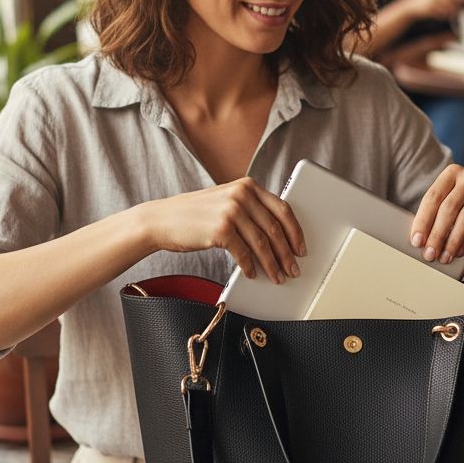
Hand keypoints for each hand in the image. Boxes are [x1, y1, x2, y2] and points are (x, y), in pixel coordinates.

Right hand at [146, 178, 304, 282]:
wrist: (162, 220)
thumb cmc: (194, 214)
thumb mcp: (225, 200)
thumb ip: (249, 208)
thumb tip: (276, 235)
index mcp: (247, 186)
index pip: (282, 209)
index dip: (295, 232)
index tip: (300, 248)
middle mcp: (242, 195)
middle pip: (275, 229)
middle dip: (287, 253)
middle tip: (293, 269)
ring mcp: (231, 211)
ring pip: (262, 243)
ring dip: (272, 264)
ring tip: (277, 276)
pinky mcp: (221, 230)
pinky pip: (244, 253)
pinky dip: (251, 266)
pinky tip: (253, 273)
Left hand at [409, 164, 463, 263]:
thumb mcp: (452, 205)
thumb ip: (436, 216)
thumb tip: (419, 241)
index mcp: (452, 173)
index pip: (433, 197)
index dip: (423, 220)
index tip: (416, 241)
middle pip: (449, 207)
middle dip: (437, 234)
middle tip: (429, 254)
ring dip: (452, 241)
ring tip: (445, 257)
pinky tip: (460, 252)